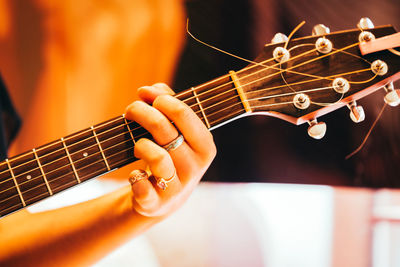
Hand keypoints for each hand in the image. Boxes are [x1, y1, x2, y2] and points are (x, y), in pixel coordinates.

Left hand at [125, 83, 215, 216]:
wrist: (165, 199)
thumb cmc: (170, 155)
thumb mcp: (177, 131)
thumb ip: (167, 104)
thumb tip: (149, 90)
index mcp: (205, 146)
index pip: (185, 114)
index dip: (162, 100)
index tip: (147, 96)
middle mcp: (195, 167)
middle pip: (165, 130)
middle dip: (142, 113)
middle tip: (131, 110)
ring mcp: (177, 187)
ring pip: (157, 157)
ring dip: (140, 145)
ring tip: (137, 144)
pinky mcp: (156, 203)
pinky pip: (142, 186)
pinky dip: (135, 177)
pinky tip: (135, 174)